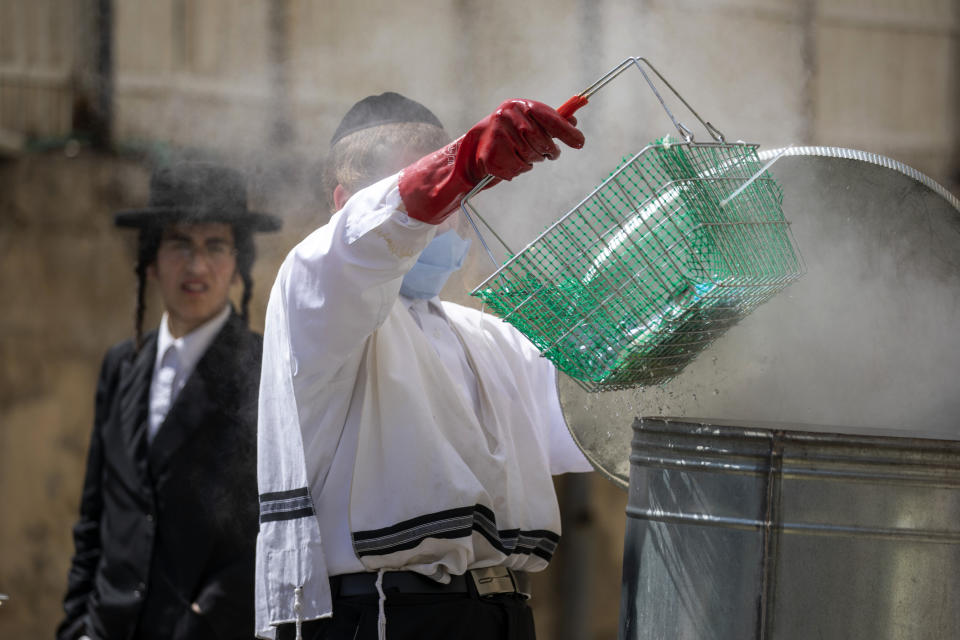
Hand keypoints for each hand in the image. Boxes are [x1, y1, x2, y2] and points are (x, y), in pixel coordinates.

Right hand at [399, 99, 584, 223]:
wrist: (470, 149)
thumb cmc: (506, 135)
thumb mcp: (526, 122)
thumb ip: (549, 121)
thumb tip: (574, 121)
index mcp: (518, 105)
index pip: (550, 118)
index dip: (567, 133)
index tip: (580, 143)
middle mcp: (507, 117)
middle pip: (544, 143)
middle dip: (549, 152)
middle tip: (548, 154)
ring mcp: (498, 137)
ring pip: (532, 159)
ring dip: (531, 161)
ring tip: (519, 154)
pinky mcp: (491, 157)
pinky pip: (518, 170)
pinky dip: (518, 170)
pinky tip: (508, 162)